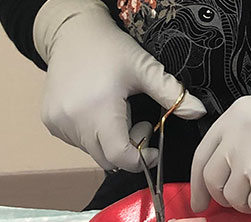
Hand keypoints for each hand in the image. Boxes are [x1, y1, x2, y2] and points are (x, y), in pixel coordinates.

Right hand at [34, 0, 206, 171]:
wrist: (72, 33)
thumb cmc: (110, 49)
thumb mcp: (145, 68)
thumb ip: (171, 93)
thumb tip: (199, 112)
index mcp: (97, 109)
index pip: (121, 157)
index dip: (142, 159)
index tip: (153, 147)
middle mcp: (73, 121)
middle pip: (109, 159)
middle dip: (130, 150)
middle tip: (140, 123)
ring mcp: (59, 123)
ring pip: (94, 153)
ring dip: (112, 142)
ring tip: (120, 113)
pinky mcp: (51, 122)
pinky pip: (80, 143)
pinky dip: (96, 136)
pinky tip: (100, 111)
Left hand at [191, 94, 250, 216]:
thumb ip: (243, 136)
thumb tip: (222, 173)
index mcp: (237, 113)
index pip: (202, 155)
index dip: (198, 184)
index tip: (200, 203)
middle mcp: (240, 130)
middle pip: (214, 179)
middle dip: (228, 198)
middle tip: (247, 201)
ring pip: (234, 197)